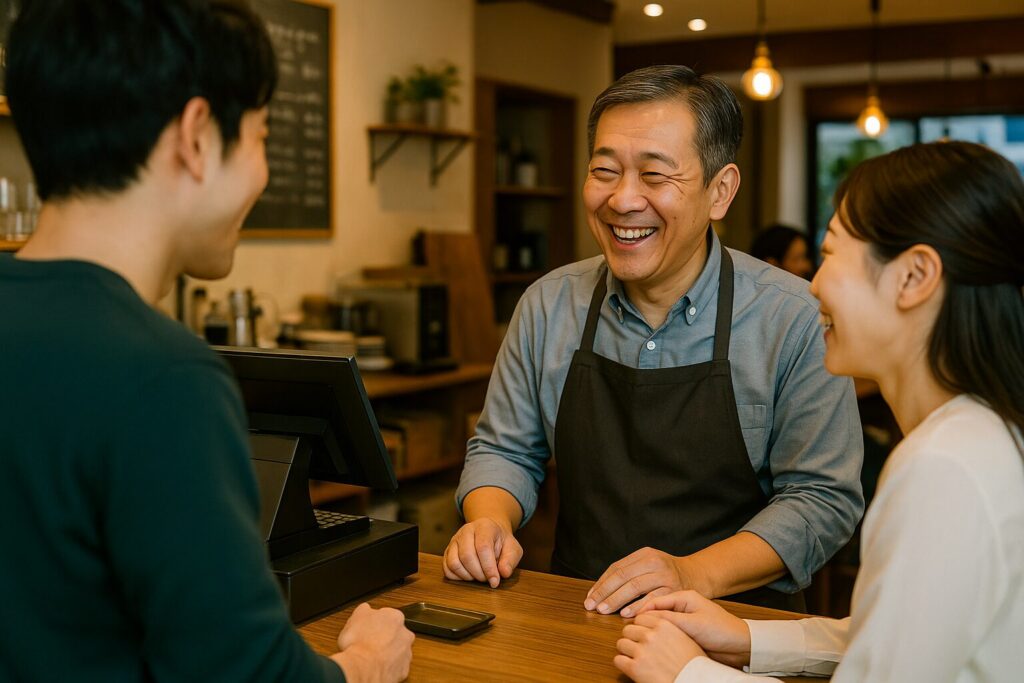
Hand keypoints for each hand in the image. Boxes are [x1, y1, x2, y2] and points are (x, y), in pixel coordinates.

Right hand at [331, 602, 414, 682]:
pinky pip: (396, 667)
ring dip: (388, 652)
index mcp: (395, 617)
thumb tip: (365, 609)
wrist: (364, 667)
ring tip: (372, 656)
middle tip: (370, 642)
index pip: (388, 615)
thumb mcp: (356, 616)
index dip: (376, 622)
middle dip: (385, 637)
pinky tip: (377, 666)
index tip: (369, 627)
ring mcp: (406, 653)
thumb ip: (364, 610)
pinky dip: (388, 667)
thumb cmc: (360, 642)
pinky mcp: (403, 670)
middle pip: (396, 633)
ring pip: (398, 650)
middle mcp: (405, 634)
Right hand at [443, 517, 522, 586]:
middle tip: (487, 579)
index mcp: (484, 526)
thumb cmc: (501, 543)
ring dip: (467, 576)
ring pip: (454, 563)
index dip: (489, 568)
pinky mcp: (448, 550)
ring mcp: (454, 540)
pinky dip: (457, 577)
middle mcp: (466, 530)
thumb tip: (504, 573)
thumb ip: (510, 560)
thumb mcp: (513, 549)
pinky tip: (469, 576)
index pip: (483, 547)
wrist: (489, 533)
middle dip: (479, 574)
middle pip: (467, 556)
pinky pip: (446, 568)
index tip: (495, 581)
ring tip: (478, 576)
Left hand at [585, 547, 707, 615]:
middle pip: (623, 576)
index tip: (590, 597)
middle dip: (605, 592)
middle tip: (592, 606)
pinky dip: (638, 606)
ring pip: (635, 586)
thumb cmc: (668, 573)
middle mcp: (654, 562)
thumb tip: (600, 590)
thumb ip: (630, 572)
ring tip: (604, 610)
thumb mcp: (650, 564)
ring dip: (617, 599)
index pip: (616, 568)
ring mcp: (665, 575)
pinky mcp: (674, 590)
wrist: (698, 575)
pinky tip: (626, 614)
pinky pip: (652, 599)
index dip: (601, 583)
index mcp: (644, 554)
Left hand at [614, 615, 705, 682]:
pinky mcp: (635, 668)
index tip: (642, 634)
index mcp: (663, 625)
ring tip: (634, 657)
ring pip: (621, 644)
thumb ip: (669, 628)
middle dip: (631, 638)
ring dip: (626, 651)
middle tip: (637, 647)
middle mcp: (650, 636)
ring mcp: (641, 652)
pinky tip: (631, 667)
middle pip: (628, 630)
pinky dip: (623, 663)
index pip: (640, 618)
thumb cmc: (694, 663)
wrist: (694, 680)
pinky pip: (618, 660)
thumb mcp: (685, 637)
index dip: (640, 627)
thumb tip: (657, 626)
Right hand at [632, 591, 750, 668]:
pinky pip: (667, 630)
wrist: (740, 645)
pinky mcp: (685, 630)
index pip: (655, 599)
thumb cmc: (721, 630)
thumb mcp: (693, 624)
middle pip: (655, 608)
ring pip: (659, 620)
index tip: (628, 618)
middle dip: (641, 616)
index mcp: (684, 596)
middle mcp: (682, 605)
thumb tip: (644, 618)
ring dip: (649, 626)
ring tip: (635, 634)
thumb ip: (669, 620)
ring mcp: (683, 617)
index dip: (640, 609)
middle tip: (627, 627)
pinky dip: (657, 634)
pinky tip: (650, 640)